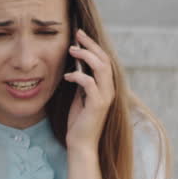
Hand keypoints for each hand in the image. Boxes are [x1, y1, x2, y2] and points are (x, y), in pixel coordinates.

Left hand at [62, 29, 113, 151]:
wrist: (81, 144)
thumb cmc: (79, 122)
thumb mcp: (80, 98)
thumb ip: (83, 84)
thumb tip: (77, 67)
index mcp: (107, 87)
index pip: (104, 60)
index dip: (93, 46)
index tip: (80, 36)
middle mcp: (109, 90)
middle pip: (104, 59)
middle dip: (90, 45)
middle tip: (77, 35)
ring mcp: (105, 97)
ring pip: (101, 68)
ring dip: (86, 56)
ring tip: (71, 50)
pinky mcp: (97, 105)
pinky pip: (89, 83)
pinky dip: (78, 76)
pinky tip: (67, 76)